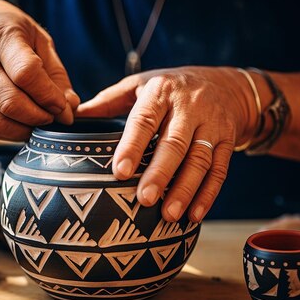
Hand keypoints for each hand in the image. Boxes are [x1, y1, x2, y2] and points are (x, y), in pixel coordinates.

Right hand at [0, 0, 79, 139]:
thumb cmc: (8, 32)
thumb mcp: (38, 40)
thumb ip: (56, 75)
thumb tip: (70, 108)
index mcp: (1, 37)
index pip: (25, 73)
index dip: (48, 95)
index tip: (63, 106)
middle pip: (10, 102)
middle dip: (39, 117)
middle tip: (54, 116)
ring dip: (26, 129)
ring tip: (40, 121)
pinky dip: (12, 132)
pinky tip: (24, 123)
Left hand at [77, 67, 255, 221]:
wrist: (227, 84)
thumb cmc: (171, 88)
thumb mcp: (141, 84)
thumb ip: (108, 101)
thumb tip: (70, 115)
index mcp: (161, 91)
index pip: (145, 119)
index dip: (132, 145)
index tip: (120, 171)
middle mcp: (189, 106)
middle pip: (175, 143)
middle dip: (161, 173)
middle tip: (145, 199)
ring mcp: (213, 124)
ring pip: (200, 160)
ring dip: (185, 189)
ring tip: (168, 215)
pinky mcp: (228, 141)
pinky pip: (220, 170)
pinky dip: (208, 195)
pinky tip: (194, 216)